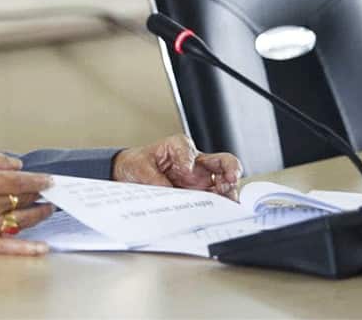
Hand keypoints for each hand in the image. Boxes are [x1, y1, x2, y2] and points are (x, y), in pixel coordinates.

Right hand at [0, 150, 53, 254]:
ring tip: (48, 210)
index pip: (17, 181)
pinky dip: (28, 248)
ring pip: (20, 220)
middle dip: (38, 195)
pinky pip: (8, 248)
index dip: (37, 181)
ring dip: (38, 215)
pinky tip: (43, 247)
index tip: (49, 180)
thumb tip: (16, 164)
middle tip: (51, 193)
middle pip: (21, 199)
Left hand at [112, 134, 241, 200]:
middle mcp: (195, 163)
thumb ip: (152, 177)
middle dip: (231, 170)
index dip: (188, 159)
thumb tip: (167, 190)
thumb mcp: (139, 166)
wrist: (130, 175)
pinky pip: (217, 201)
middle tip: (229, 181)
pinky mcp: (200, 196)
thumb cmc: (137, 164)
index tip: (184, 170)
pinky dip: (222, 208)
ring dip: (229, 193)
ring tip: (226, 202)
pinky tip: (221, 214)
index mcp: (178, 147)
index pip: (188, 149)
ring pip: (225, 184)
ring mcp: (200, 181)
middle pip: (223, 161)